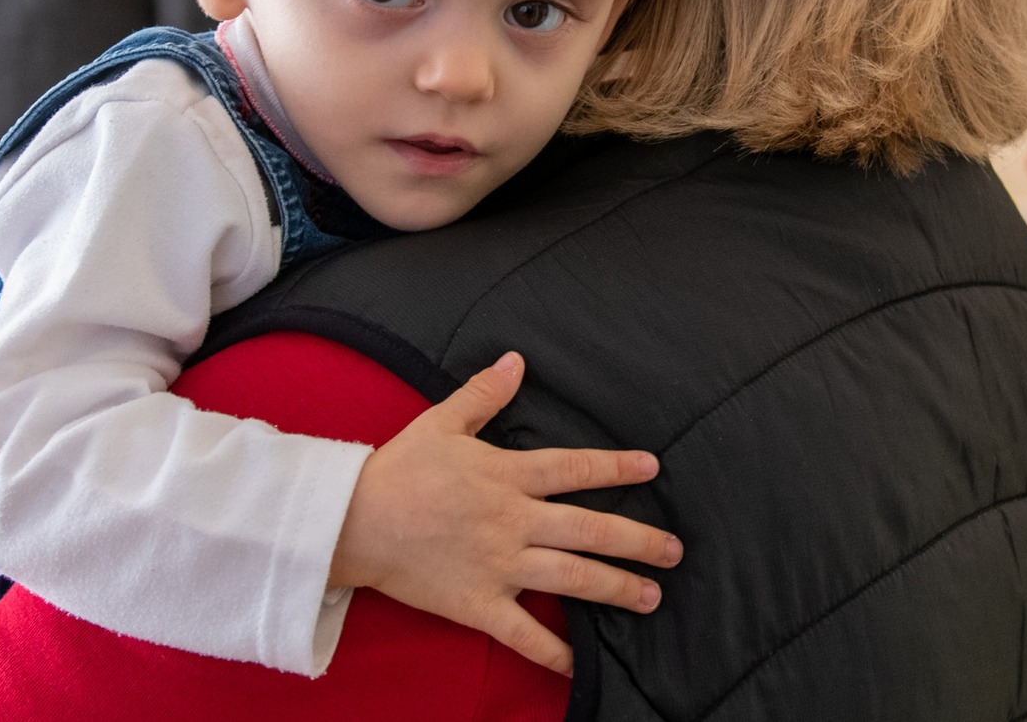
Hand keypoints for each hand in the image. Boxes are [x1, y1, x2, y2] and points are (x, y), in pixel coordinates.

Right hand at [329, 352, 680, 676]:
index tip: (652, 468)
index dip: (617, 467)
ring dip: (616, 587)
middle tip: (674, 551)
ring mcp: (500, 565)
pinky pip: (525, 633)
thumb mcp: (441, 422)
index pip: (576, 468)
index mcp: (507, 474)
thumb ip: (484, 394)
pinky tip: (582, 664)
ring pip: (572, 577)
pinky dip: (555, 652)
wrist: (352, 520)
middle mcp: (513, 520)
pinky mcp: (479, 603)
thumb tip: (517, 361)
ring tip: (652, 596)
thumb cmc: (398, 469)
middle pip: (589, 529)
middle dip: (637, 540)